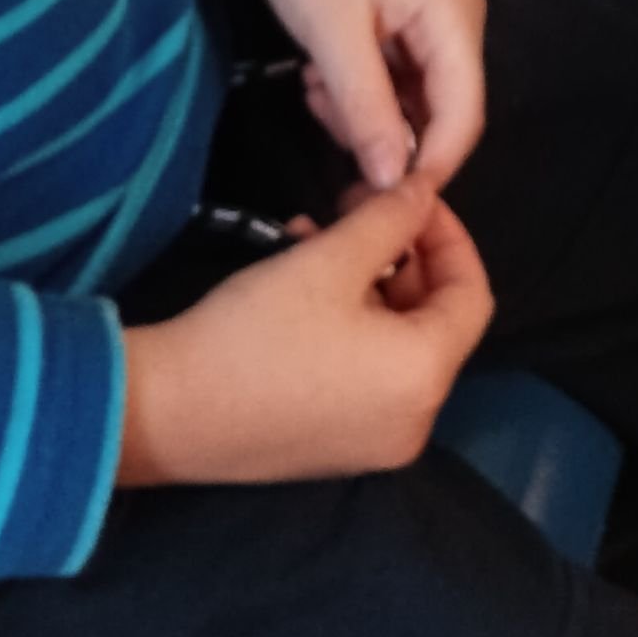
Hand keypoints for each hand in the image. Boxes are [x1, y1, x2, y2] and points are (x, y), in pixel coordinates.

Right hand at [115, 174, 492, 485]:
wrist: (166, 413)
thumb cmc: (257, 332)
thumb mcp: (330, 259)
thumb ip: (391, 219)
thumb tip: (425, 189)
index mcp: (425, 378)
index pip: (471, 295)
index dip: (449, 235)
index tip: (410, 195)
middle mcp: (415, 422)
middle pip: (434, 320)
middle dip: (400, 254)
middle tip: (356, 207)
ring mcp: (375, 442)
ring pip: (394, 341)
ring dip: (366, 281)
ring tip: (313, 236)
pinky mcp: (336, 447)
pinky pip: (366, 373)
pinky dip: (349, 323)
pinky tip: (299, 284)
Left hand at [229, 0, 485, 193]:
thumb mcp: (331, 35)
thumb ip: (368, 110)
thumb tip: (394, 183)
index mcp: (455, 16)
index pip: (464, 116)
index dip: (430, 166)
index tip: (379, 201)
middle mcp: (457, 19)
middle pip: (440, 111)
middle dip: (385, 133)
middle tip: (325, 115)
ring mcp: (431, 19)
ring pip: (412, 101)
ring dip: (363, 111)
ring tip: (314, 86)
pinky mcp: (404, 20)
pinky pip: (394, 79)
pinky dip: (358, 90)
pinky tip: (318, 74)